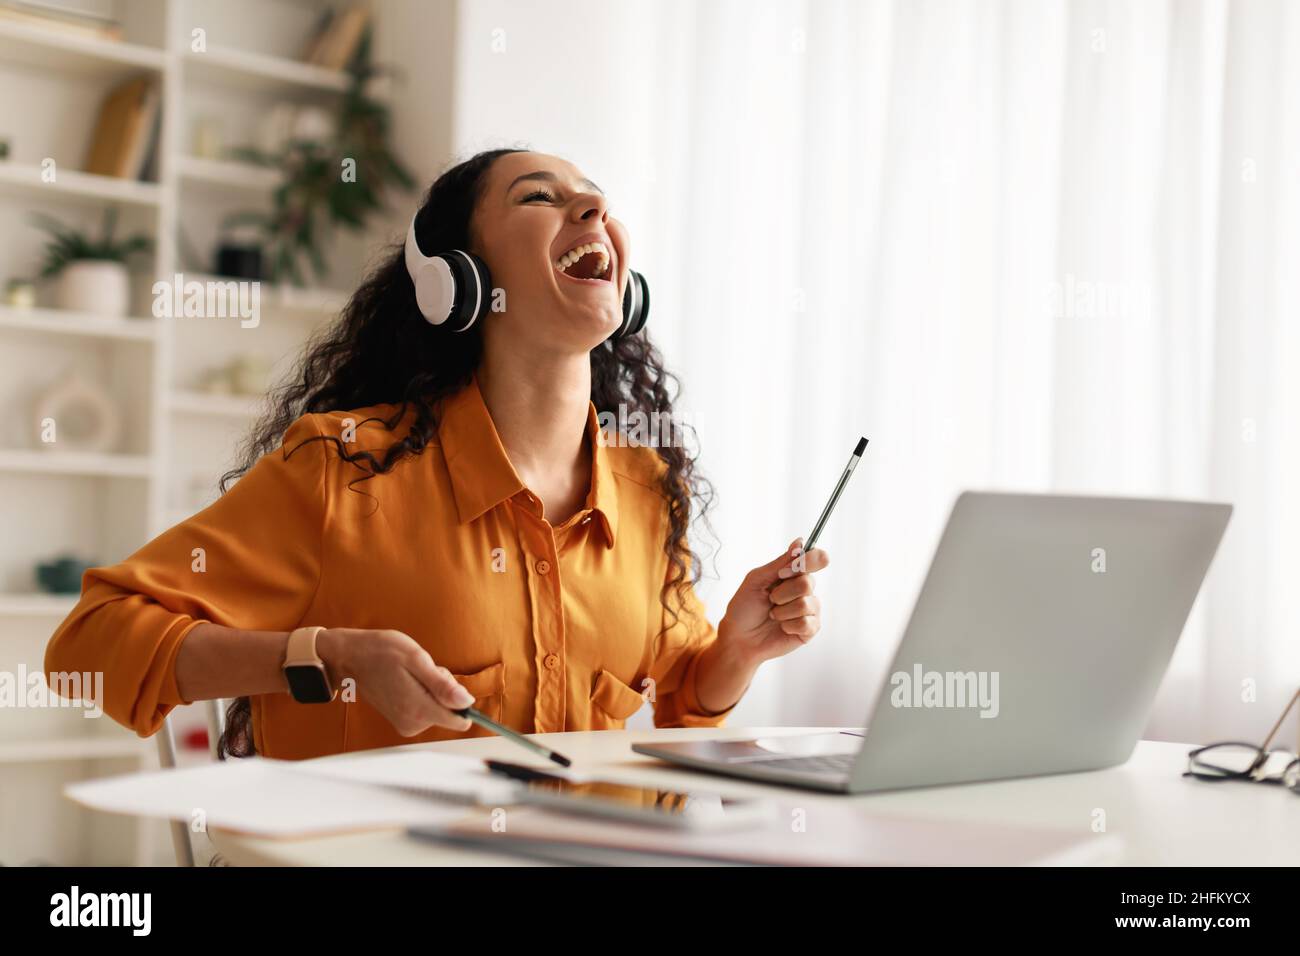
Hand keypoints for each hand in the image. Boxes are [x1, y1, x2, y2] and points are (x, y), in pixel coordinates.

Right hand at [317, 628, 473, 736]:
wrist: (352, 657)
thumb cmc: (383, 652)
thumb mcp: (417, 659)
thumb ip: (442, 685)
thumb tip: (467, 702)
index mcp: (418, 710)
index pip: (460, 720)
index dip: (462, 699)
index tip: (447, 682)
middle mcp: (412, 723)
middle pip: (450, 711)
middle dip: (443, 689)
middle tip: (422, 671)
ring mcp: (406, 724)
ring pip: (439, 708)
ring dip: (432, 689)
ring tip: (411, 674)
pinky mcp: (402, 721)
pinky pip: (427, 708)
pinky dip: (423, 693)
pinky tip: (407, 681)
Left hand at [718, 538, 829, 664]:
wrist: (739, 637)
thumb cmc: (744, 608)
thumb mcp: (757, 579)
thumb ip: (780, 563)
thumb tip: (800, 542)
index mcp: (793, 574)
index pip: (816, 559)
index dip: (808, 561)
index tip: (785, 573)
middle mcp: (805, 589)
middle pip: (807, 582)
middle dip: (782, 593)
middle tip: (770, 600)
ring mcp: (810, 609)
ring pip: (805, 603)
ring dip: (782, 611)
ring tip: (773, 615)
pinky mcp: (810, 629)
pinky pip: (806, 623)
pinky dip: (788, 625)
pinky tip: (782, 627)